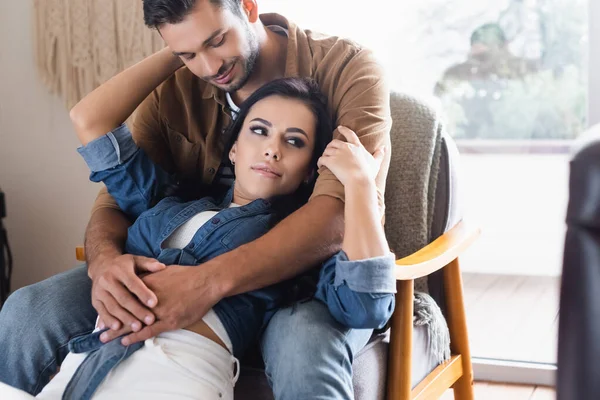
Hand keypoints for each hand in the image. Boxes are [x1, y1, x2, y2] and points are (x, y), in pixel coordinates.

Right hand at [90, 253, 164, 337]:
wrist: (101, 265)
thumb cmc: (124, 265)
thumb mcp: (136, 260)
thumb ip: (149, 264)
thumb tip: (162, 267)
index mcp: (120, 270)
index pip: (133, 283)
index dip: (143, 293)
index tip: (154, 303)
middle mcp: (107, 280)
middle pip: (123, 298)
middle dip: (137, 310)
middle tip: (150, 320)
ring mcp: (99, 291)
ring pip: (113, 307)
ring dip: (125, 318)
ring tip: (137, 328)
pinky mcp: (94, 300)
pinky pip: (102, 312)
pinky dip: (109, 321)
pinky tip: (118, 328)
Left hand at [102, 265, 221, 344]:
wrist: (207, 281)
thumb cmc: (188, 275)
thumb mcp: (166, 271)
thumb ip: (152, 275)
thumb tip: (143, 275)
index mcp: (148, 285)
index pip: (125, 296)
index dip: (114, 304)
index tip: (104, 310)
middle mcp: (150, 299)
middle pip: (125, 310)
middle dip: (111, 319)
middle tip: (98, 328)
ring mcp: (159, 311)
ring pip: (134, 323)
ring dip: (118, 331)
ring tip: (103, 338)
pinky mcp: (170, 321)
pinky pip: (149, 331)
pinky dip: (136, 336)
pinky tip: (125, 341)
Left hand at [317, 126, 384, 186]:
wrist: (359, 180)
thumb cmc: (368, 173)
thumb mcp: (375, 163)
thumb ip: (379, 154)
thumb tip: (384, 148)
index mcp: (356, 147)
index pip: (349, 134)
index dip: (344, 130)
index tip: (339, 127)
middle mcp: (346, 148)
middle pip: (334, 142)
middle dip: (330, 146)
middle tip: (329, 150)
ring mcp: (337, 154)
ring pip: (327, 150)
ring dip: (325, 154)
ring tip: (325, 159)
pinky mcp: (330, 161)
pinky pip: (322, 159)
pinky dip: (320, 162)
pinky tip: (320, 165)